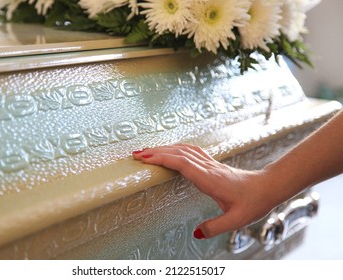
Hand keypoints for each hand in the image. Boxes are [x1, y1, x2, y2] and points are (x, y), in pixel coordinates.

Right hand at [132, 144, 275, 238]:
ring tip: (147, 151)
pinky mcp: (211, 164)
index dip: (162, 159)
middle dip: (155, 151)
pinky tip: (170, 150)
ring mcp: (210, 163)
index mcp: (210, 179)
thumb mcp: (236, 220)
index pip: (182, 163)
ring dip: (164, 148)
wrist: (267, 187)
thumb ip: (214, 227)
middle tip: (136, 154)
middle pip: (178, 153)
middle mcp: (208, 167)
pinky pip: (190, 151)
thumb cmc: (253, 202)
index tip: (144, 158)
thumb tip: (195, 233)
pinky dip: (176, 148)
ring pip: (183, 149)